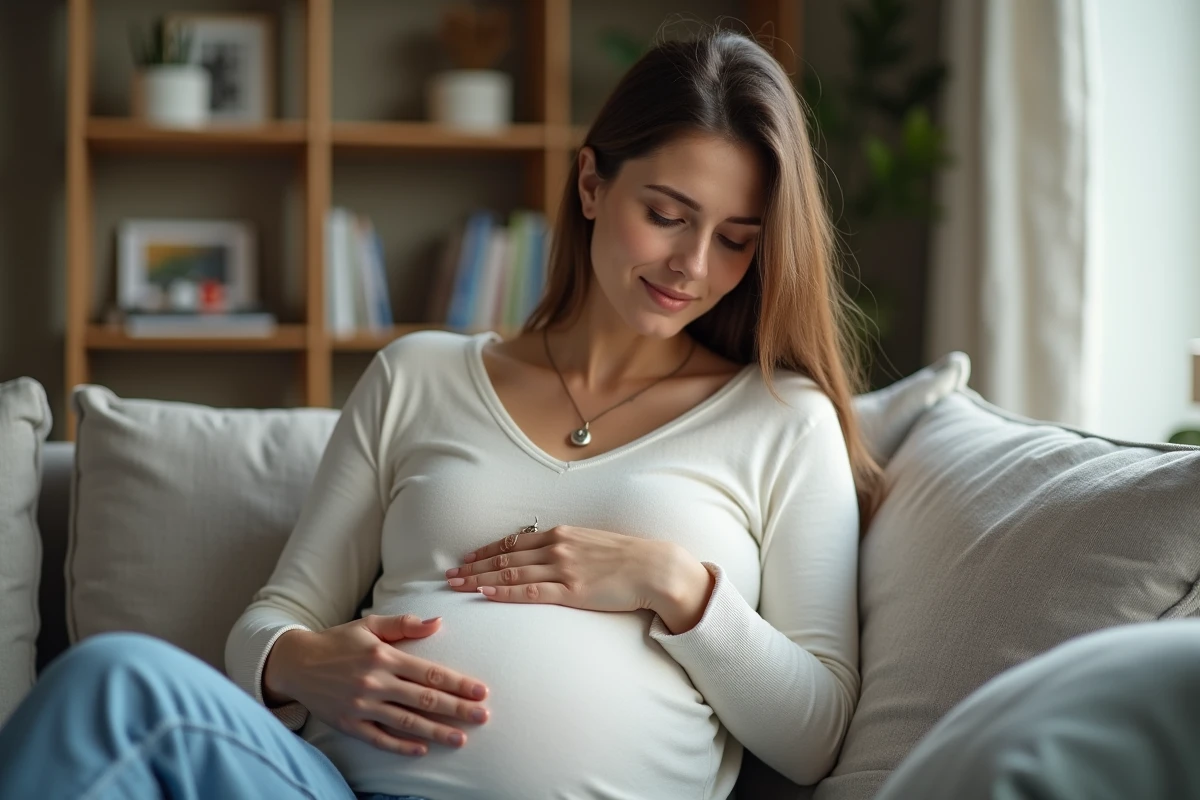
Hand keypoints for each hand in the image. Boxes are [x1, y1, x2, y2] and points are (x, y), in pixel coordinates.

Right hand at [262, 614, 489, 756]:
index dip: (458, 683)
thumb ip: (405, 624)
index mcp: (384, 656)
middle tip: (482, 716)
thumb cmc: (338, 641)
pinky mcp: (349, 724)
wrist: (296, 663)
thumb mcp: (370, 625)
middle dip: (456, 709)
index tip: (480, 691)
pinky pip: (380, 739)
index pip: (430, 672)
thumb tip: (438, 622)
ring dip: (436, 732)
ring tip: (461, 738)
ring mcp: (362, 705)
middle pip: (424, 698)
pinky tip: (422, 749)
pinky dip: (401, 746)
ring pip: (406, 722)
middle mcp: (375, 682)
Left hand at [444, 525, 715, 630]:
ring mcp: (563, 569)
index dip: (486, 551)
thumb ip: (568, 547)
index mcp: (562, 534)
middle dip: (474, 566)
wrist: (655, 568)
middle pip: (505, 557)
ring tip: (457, 586)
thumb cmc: (628, 557)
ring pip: (510, 574)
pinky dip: (504, 592)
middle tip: (449, 575)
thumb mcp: (593, 542)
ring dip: (480, 580)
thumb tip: (549, 553)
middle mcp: (557, 547)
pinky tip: (485, 594)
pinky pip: (530, 592)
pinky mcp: (572, 591)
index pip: (514, 542)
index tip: (466, 558)